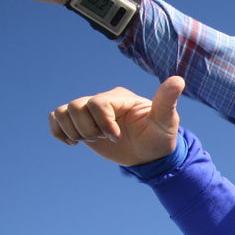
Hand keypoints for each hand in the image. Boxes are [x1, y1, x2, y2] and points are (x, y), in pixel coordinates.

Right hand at [50, 77, 184, 166]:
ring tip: (92, 140)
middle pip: (76, 106)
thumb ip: (167, 101)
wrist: (150, 154)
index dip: (102, 122)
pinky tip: (73, 143)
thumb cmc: (159, 136)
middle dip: (89, 129)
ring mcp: (89, 113)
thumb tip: (178, 80)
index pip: (97, 103)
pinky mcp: (81, 124)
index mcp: (119, 98)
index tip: (117, 137)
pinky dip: (58, 131)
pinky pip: (56, 118)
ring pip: (63, 112)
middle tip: (106, 139)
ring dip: (73, 131)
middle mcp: (102, 102)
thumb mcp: (166, 121)